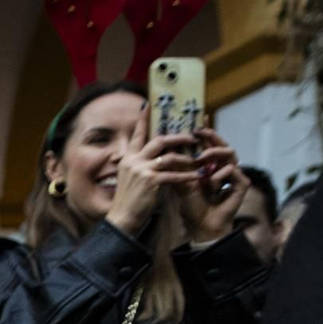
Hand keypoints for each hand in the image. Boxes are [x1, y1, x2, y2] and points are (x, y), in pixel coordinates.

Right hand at [105, 116, 200, 235]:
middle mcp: (133, 161)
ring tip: (200, 162)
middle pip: (160, 141)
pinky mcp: (151, 181)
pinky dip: (187, 176)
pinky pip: (175, 174)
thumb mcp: (131, 179)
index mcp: (128, 159)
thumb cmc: (129, 201)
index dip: (142, 120)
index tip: (147, 105)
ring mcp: (142, 170)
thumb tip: (158, 157)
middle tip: (193, 138)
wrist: (122, 218)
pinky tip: (197, 177)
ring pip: (170, 157)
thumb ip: (142, 166)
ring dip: (188, 159)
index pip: (137, 135)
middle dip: (179, 138)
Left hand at [175, 127, 246, 242]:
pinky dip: (220, 176)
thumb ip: (176, 165)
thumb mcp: (180, 182)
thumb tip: (163, 146)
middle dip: (211, 136)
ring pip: (230, 154)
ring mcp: (235, 174)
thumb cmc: (192, 205)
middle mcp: (224, 167)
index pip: (209, 144)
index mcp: (211, 165)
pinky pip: (234, 171)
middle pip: (222, 144)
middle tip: (199, 131)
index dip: (204, 133)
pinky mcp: (242, 184)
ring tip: (201, 159)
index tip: (195, 122)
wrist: (201, 225)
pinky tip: (210, 184)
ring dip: (214, 154)